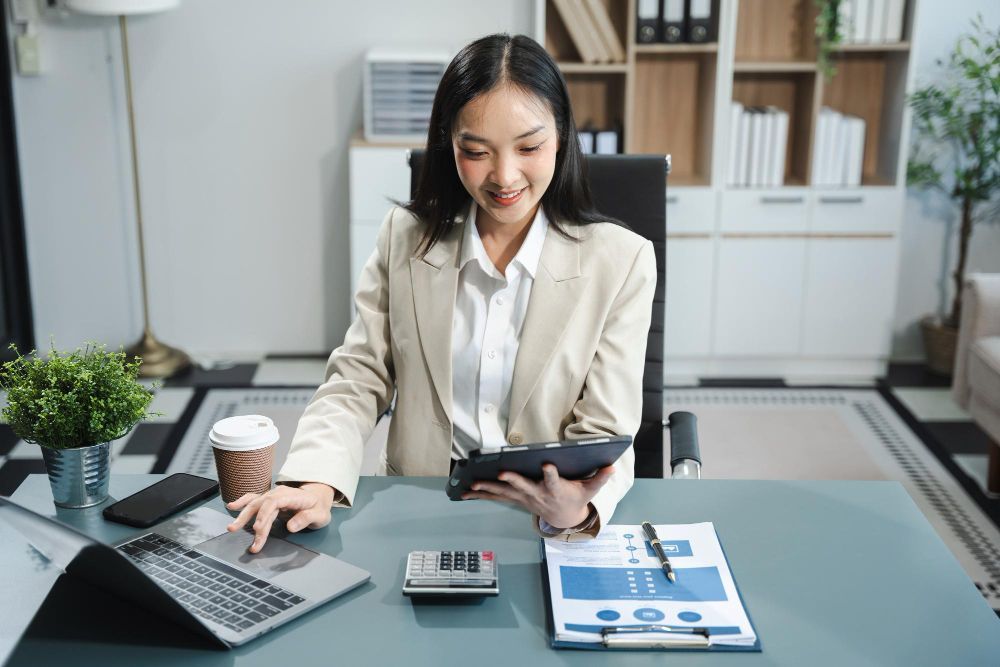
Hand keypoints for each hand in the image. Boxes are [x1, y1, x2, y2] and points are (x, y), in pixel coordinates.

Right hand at [226, 482, 334, 552]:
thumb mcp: (320, 515)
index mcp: (292, 495)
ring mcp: (273, 496)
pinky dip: (242, 502)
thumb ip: (306, 519)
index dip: (264, 514)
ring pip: (255, 504)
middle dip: (254, 523)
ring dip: (243, 516)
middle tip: (252, 542)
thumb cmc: (318, 508)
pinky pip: (253, 498)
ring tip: (232, 528)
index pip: (274, 502)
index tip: (258, 528)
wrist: (318, 498)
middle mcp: (280, 493)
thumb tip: (291, 526)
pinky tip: (231, 506)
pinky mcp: (269, 500)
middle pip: (263, 506)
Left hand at [462, 464, 613, 528]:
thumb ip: (599, 478)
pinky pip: (497, 497)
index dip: (550, 474)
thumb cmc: (575, 499)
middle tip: (503, 473)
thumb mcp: (590, 490)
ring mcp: (525, 499)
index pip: (554, 481)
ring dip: (489, 489)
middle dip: (513, 480)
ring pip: (505, 493)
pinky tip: (466, 490)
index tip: (547, 464)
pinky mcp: (516, 499)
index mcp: (556, 490)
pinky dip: (482, 494)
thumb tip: (612, 467)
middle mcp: (538, 495)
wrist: (564, 518)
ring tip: (472, 484)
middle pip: (524, 487)